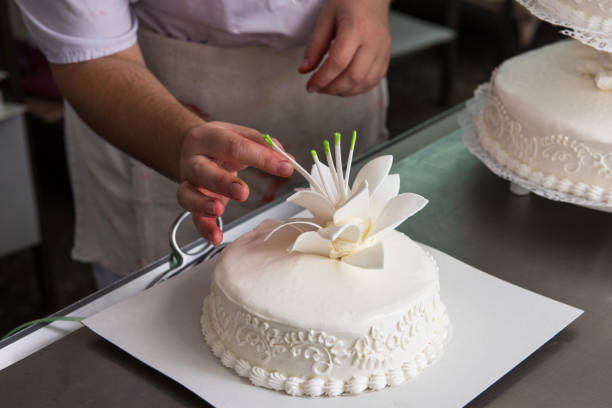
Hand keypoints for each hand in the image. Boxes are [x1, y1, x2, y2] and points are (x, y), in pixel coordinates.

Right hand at [177, 122, 292, 244]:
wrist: (189, 148)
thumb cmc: (218, 143)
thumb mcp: (239, 135)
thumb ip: (262, 145)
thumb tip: (286, 159)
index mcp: (209, 138)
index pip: (235, 146)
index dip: (261, 158)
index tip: (285, 168)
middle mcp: (194, 160)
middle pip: (203, 171)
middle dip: (223, 182)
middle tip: (243, 192)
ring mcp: (190, 183)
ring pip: (188, 195)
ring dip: (203, 205)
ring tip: (218, 210)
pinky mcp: (190, 202)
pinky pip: (194, 218)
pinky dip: (205, 229)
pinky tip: (216, 237)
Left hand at [299, 0, 391, 96]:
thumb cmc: (349, 2)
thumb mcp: (326, 17)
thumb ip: (315, 45)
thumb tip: (304, 70)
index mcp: (356, 28)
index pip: (338, 62)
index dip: (322, 79)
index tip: (310, 86)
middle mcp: (373, 41)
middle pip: (353, 76)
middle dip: (332, 88)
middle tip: (318, 88)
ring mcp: (383, 50)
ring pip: (364, 83)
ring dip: (344, 91)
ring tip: (330, 87)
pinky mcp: (387, 56)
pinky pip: (373, 81)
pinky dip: (357, 89)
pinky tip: (345, 86)